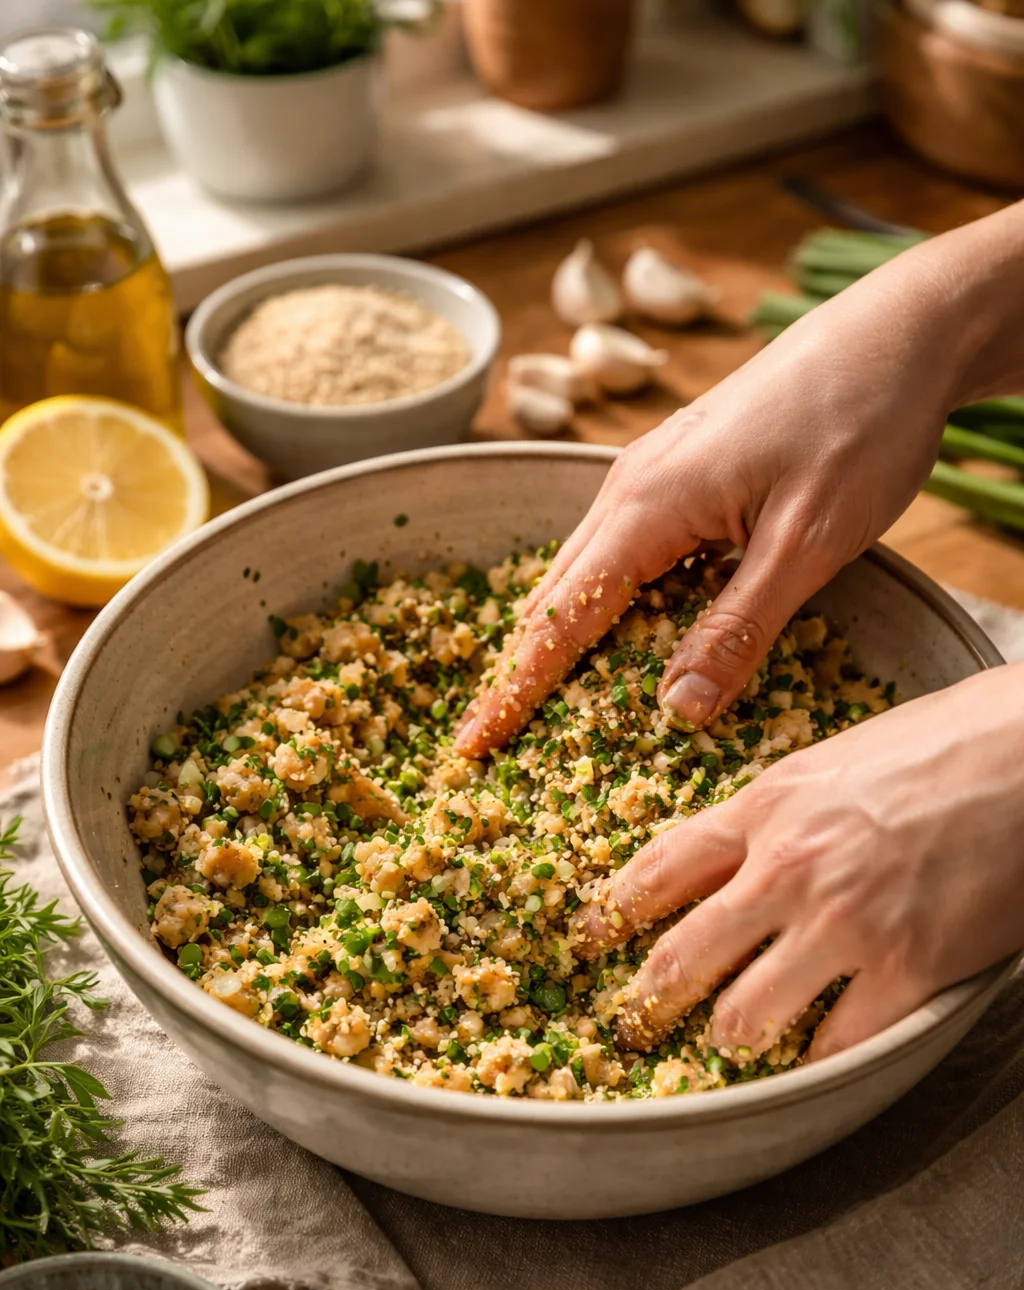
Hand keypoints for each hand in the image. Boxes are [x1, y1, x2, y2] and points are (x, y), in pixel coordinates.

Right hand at [455, 204, 1023, 761]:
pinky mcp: (680, 470)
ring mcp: (651, 472)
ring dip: (565, 636)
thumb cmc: (861, 426)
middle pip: (554, 594)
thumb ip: (738, 629)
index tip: (473, 744)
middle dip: (524, 669)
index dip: (515, 688)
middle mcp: (631, 486)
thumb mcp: (807, 544)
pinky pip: (622, 549)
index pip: (559, 618)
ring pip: (586, 570)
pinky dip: (609, 601)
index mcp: (648, 505)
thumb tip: (677, 711)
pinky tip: (631, 635)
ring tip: (552, 703)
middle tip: (502, 740)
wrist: (899, 333)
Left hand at [575, 665, 1023, 1060]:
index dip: (611, 914)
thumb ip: (773, 813)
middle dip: (649, 1000)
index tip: (590, 938)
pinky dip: (816, 1061)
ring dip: (731, 1039)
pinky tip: (811, 1059)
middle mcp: (788, 868)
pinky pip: (834, 1046)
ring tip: (731, 1046)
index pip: (657, 871)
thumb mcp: (833, 760)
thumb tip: (728, 856)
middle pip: (680, 956)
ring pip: (743, 1018)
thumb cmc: (943, 745)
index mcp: (766, 807)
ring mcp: (845, 923)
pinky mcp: (907, 969)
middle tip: (638, 1023)